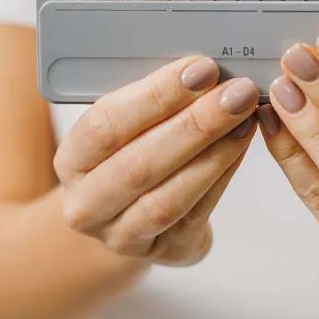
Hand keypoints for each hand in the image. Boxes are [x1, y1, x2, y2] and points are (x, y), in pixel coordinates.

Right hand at [54, 56, 258, 265]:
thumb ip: (156, 98)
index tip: (202, 68)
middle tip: (238, 92)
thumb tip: (204, 66)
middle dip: (195, 124)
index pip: (104, 125)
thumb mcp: (131, 125)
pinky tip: (243, 146)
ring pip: (169, 197)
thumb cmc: (135, 152)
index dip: (156, 96)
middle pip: (139, 164)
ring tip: (247, 118)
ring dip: (215, 154)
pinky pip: (197, 214)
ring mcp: (123, 235)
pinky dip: (224, 176)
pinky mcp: (166, 252)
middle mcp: (87, 204)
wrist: (131, 215)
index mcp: (72, 160)